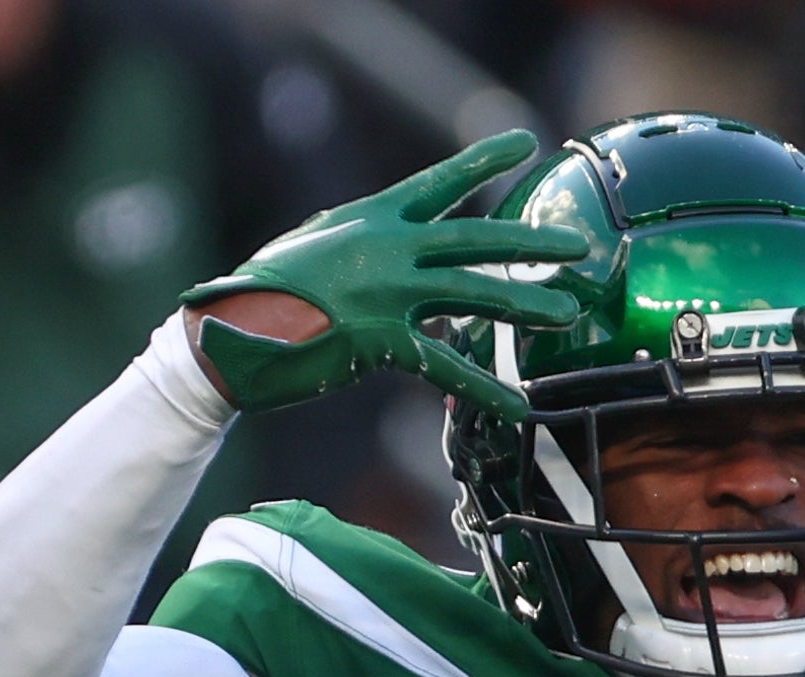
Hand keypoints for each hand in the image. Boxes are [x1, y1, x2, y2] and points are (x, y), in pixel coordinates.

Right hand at [181, 129, 586, 421]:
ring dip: (525, 303)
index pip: (440, 181)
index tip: (526, 141)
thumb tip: (404, 252)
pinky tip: (517, 406)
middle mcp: (387, 247)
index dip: (484, 160)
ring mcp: (387, 292)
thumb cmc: (264, 291)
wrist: (227, 333)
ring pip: (473, 293)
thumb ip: (366, 243)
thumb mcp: (317, 245)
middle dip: (530, 242)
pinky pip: (445, 366)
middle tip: (578, 245)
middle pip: (474, 239)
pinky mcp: (381, 340)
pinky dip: (484, 390)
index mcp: (371, 216)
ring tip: (567, 312)